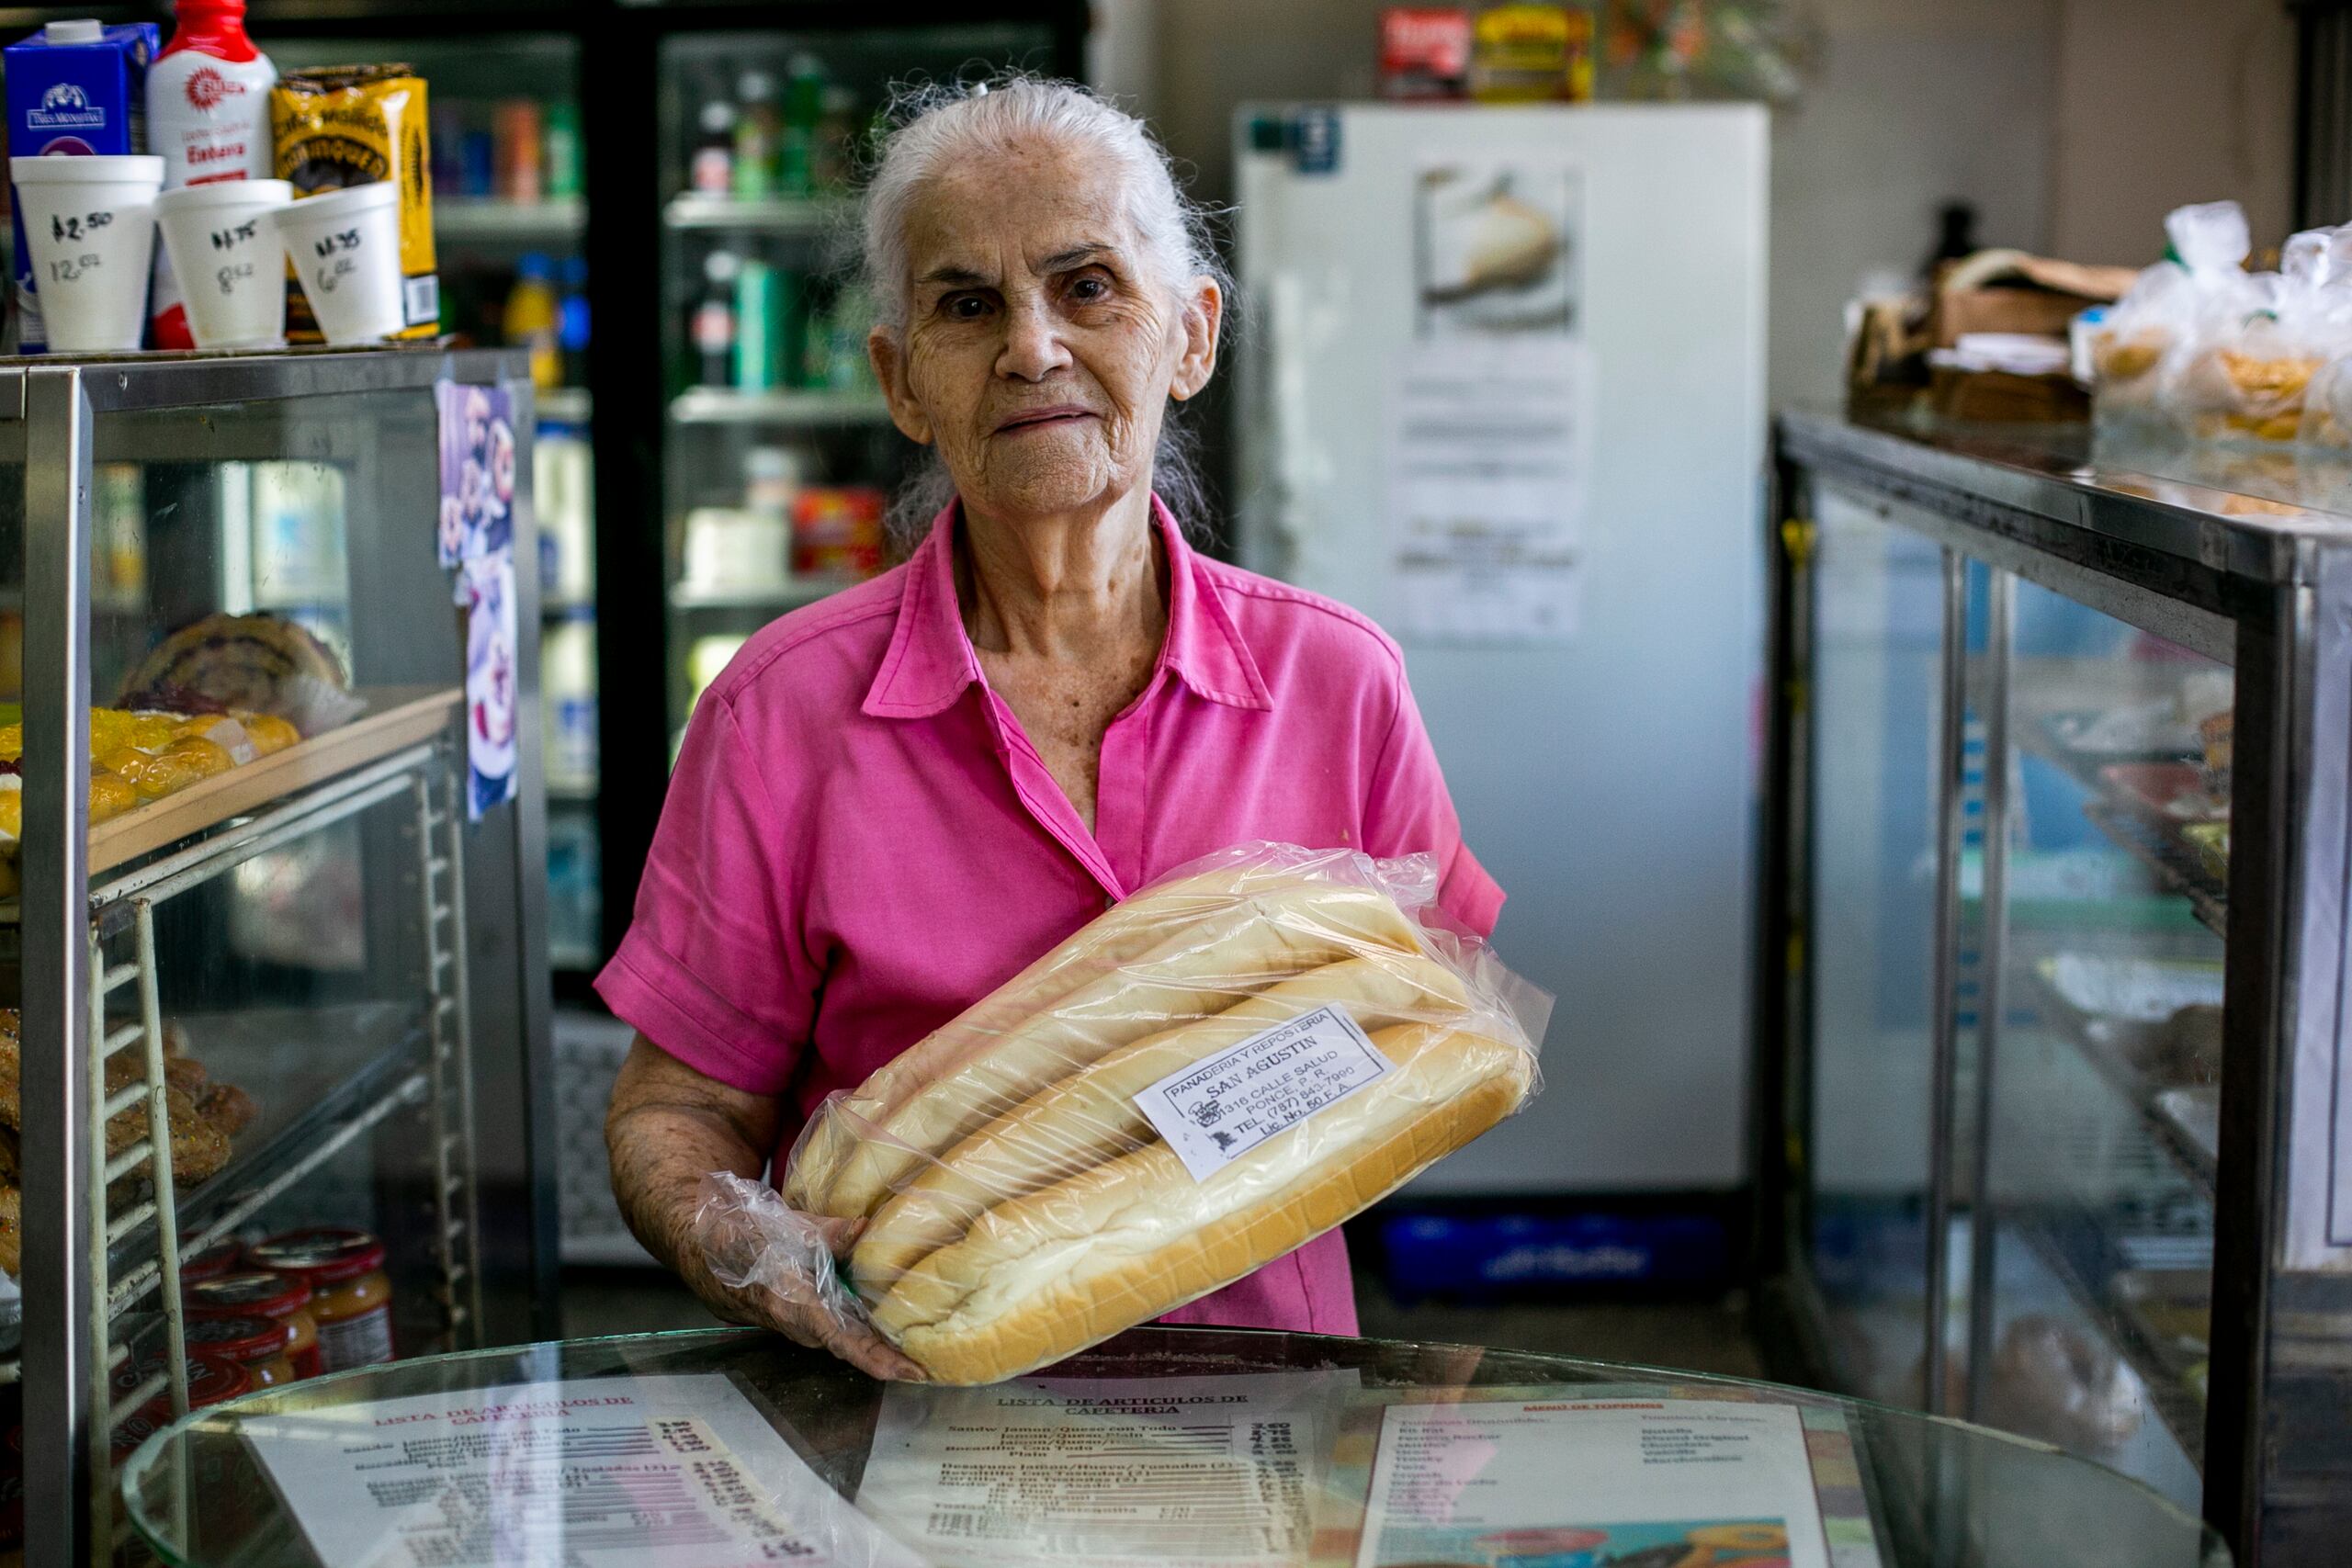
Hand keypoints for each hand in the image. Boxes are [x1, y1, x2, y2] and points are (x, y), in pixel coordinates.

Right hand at [687, 1200, 927, 1382]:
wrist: (705, 1250)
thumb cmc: (742, 1237)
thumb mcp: (784, 1227)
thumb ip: (828, 1233)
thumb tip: (867, 1227)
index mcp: (794, 1304)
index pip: (842, 1340)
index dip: (878, 1358)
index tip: (910, 1372)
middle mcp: (799, 1325)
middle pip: (853, 1347)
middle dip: (892, 1356)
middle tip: (936, 1359)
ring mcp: (800, 1326)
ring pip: (847, 1340)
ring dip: (882, 1346)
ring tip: (926, 1348)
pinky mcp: (803, 1319)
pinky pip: (840, 1331)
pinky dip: (867, 1333)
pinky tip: (895, 1326)